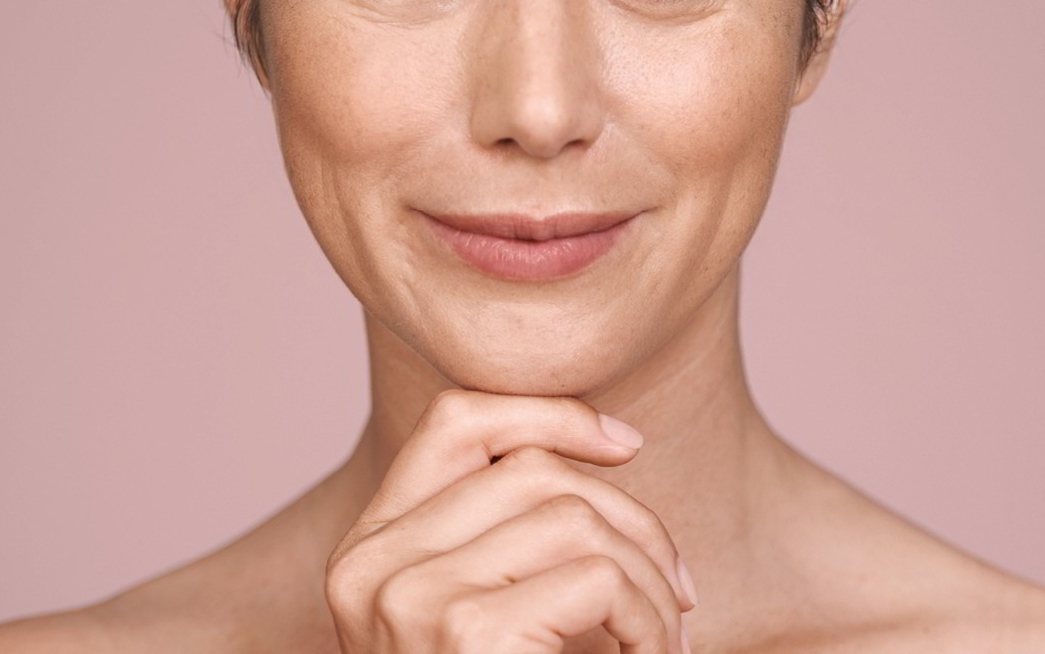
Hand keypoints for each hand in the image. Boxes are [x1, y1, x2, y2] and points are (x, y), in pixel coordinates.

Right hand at [325, 389, 695, 652]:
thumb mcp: (479, 620)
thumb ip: (505, 543)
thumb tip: (606, 446)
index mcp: (369, 553)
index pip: (455, 421)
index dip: (550, 413)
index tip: (627, 445)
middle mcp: (371, 565)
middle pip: (531, 468)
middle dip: (632, 518)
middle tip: (676, 594)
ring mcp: (408, 598)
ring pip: (575, 516)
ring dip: (649, 579)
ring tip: (662, 639)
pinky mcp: (462, 633)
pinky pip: (597, 578)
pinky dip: (650, 621)